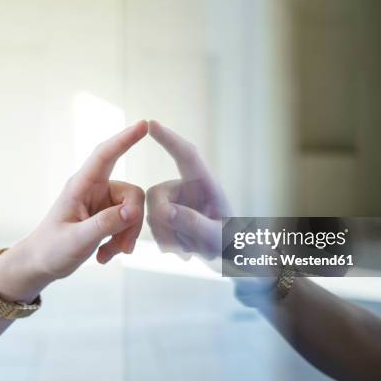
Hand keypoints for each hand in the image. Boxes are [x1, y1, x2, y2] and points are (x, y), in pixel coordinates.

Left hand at [0, 121, 147, 301]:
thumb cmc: (51, 249)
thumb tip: (133, 211)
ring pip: (132, 211)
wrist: (40, 264)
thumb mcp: (77, 239)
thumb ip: (105, 224)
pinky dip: (121, 241)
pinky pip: (127, 223)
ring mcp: (101, 203)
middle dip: (133, 221)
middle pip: (131, 193)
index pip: (105, 155)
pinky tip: (105, 255)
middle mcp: (94, 189)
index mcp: (81, 186)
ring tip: (109, 254)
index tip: (143, 124)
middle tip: (125, 247)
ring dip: (126, 235)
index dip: (125, 139)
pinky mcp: (106, 216)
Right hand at [146, 120, 229, 260]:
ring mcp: (176, 202)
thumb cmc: (229, 243)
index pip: (186, 155)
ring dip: (168, 236)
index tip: (151, 124)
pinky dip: (166, 242)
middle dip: (162, 219)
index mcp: (205, 183)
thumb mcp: (216, 237)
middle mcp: (187, 189)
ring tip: (191, 251)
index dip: (169, 139)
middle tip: (178, 245)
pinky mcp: (168, 216)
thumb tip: (166, 210)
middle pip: (157, 193)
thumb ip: (194, 224)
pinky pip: (153, 226)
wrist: (227, 257)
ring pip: (152, 213)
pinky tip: (185, 252)